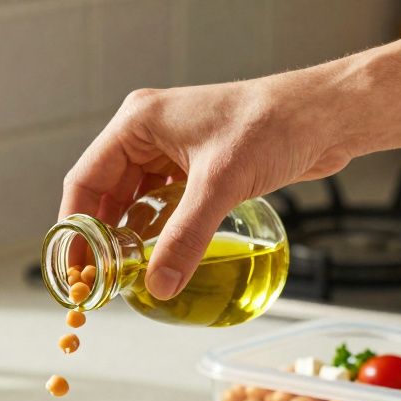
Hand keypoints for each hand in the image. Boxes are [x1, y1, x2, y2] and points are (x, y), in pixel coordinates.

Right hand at [59, 76, 355, 298]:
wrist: (325, 117)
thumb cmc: (273, 125)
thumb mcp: (221, 184)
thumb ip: (185, 238)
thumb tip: (158, 284)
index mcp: (138, 122)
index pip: (86, 179)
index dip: (75, 227)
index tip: (75, 266)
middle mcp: (149, 134)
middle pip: (106, 193)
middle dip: (102, 236)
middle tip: (100, 279)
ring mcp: (172, 150)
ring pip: (134, 201)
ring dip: (130, 236)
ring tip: (127, 274)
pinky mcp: (197, 167)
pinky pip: (163, 205)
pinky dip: (158, 231)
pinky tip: (161, 257)